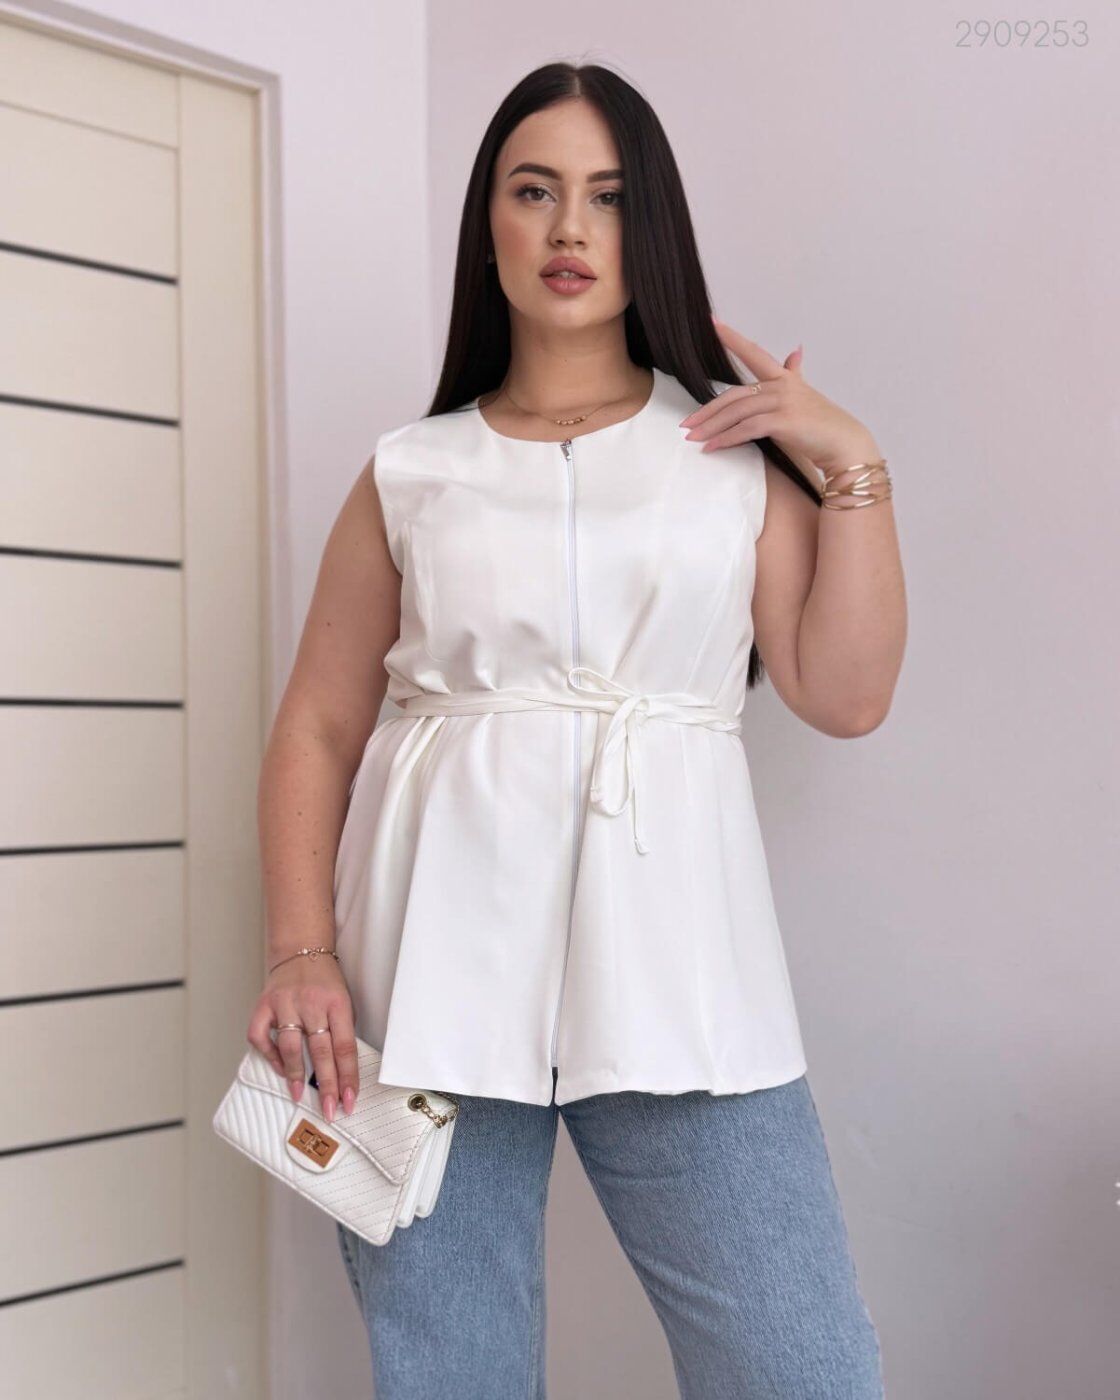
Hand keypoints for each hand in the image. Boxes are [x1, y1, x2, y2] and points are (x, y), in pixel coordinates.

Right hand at [246, 954, 359, 1122]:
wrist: (301, 950)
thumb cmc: (325, 982)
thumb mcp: (344, 1002)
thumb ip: (341, 1032)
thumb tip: (341, 1073)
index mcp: (337, 1003)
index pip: (345, 1047)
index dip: (348, 1077)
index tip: (348, 1100)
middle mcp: (311, 1003)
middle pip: (321, 1050)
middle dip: (326, 1084)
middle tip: (328, 1109)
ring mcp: (285, 1004)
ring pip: (290, 1046)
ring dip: (295, 1074)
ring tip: (300, 1094)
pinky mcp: (264, 1005)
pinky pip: (260, 1036)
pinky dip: (268, 1055)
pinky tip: (278, 1068)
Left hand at [680, 314, 880, 475]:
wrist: (843, 444)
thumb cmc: (822, 424)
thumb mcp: (806, 393)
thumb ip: (795, 373)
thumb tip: (796, 351)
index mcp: (784, 377)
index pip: (754, 353)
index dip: (733, 338)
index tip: (713, 323)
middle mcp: (781, 386)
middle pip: (734, 394)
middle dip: (708, 410)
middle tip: (686, 423)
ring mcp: (782, 402)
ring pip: (737, 412)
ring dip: (711, 427)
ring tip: (693, 438)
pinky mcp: (782, 422)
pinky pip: (746, 429)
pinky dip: (726, 439)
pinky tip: (712, 447)